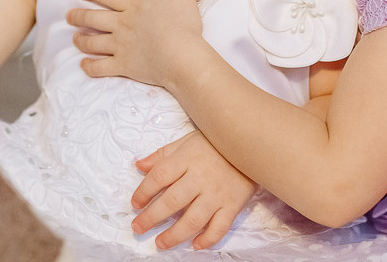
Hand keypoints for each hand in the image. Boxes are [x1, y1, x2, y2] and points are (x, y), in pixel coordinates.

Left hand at [68, 0, 203, 87]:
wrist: (183, 58)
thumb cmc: (183, 25)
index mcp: (133, 4)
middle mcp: (121, 23)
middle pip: (92, 18)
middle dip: (78, 16)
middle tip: (69, 16)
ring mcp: (120, 46)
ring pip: (92, 42)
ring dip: (81, 39)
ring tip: (75, 38)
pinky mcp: (123, 66)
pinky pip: (100, 68)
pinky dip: (90, 66)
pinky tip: (84, 64)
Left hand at [131, 130, 255, 249]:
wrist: (251, 144)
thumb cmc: (215, 143)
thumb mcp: (186, 141)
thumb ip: (162, 155)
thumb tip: (139, 166)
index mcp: (186, 159)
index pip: (159, 176)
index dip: (144, 191)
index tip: (135, 203)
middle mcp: (200, 178)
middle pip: (172, 201)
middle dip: (151, 217)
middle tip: (138, 228)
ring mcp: (217, 194)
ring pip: (193, 219)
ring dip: (174, 235)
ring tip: (160, 243)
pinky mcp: (232, 205)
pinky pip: (219, 227)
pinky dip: (207, 239)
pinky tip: (194, 245)